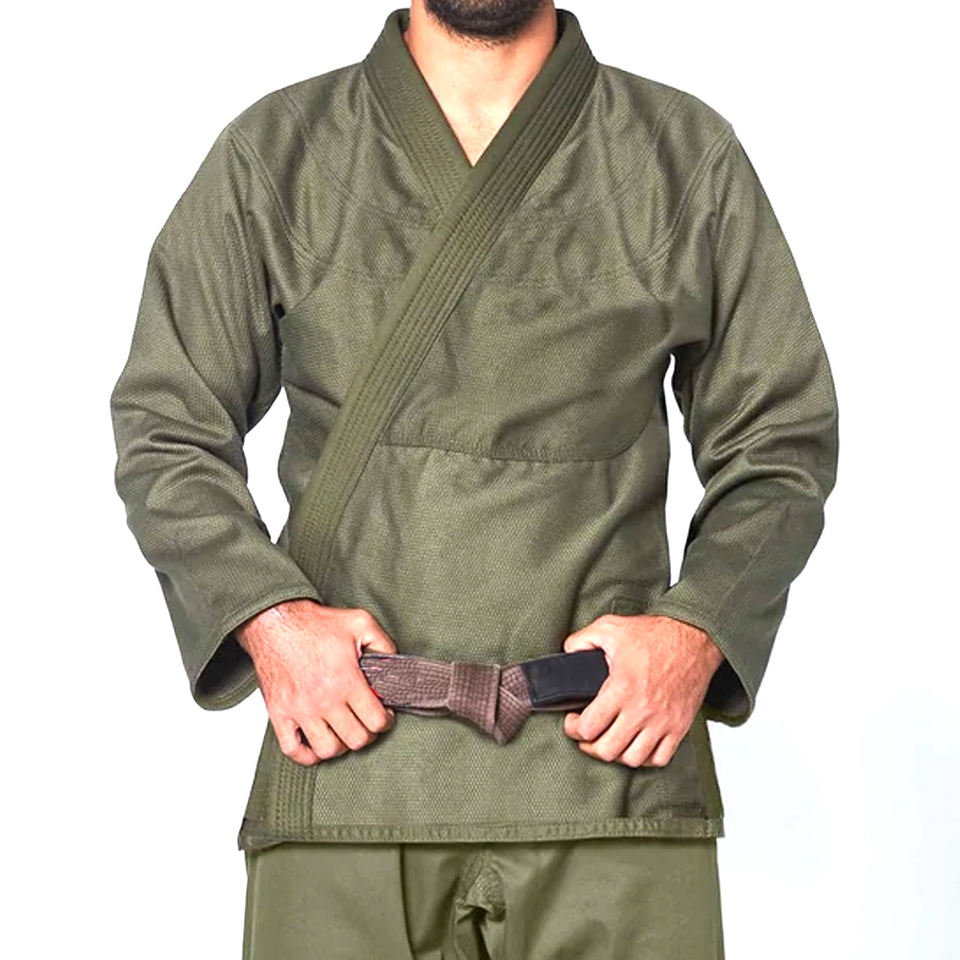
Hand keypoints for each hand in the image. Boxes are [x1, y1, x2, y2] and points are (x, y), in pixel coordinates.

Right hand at [235, 598, 396, 765]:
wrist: (275, 621)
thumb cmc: (314, 623)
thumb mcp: (361, 623)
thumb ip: (384, 644)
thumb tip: (395, 665)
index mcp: (346, 680)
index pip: (376, 721)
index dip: (386, 721)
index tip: (384, 714)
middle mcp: (324, 700)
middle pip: (356, 739)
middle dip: (367, 733)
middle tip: (366, 722)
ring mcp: (300, 710)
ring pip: (328, 750)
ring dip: (341, 744)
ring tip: (343, 731)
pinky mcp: (279, 714)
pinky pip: (293, 750)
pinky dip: (308, 754)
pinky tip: (317, 742)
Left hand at [561, 612, 724, 767]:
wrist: (695, 637)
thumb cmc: (656, 634)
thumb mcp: (610, 627)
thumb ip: (582, 639)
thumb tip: (568, 653)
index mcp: (621, 688)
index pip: (588, 728)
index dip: (573, 728)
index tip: (572, 721)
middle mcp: (642, 710)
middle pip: (607, 750)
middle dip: (589, 746)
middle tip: (586, 735)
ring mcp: (662, 722)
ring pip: (632, 759)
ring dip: (616, 754)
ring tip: (610, 740)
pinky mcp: (679, 726)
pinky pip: (660, 759)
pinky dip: (645, 758)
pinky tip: (636, 744)